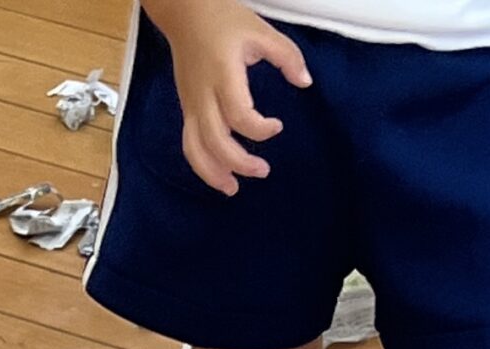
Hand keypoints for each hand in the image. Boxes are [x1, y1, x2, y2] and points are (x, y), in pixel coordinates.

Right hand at [149, 0, 312, 192]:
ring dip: (213, 173)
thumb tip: (304, 83)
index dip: (260, 128)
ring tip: (233, 189)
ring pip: (195, 148)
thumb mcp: (262, 31)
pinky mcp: (186, 108)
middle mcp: (203, 94)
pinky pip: (189, 143)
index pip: (238, 115)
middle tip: (263, 170)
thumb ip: (287, 57)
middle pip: (215, 140)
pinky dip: (201, 164)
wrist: (185, 12)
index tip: (278, 125)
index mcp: (223, 74)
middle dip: (238, 162)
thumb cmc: (224, 20)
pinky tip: (219, 176)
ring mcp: (190, 103)